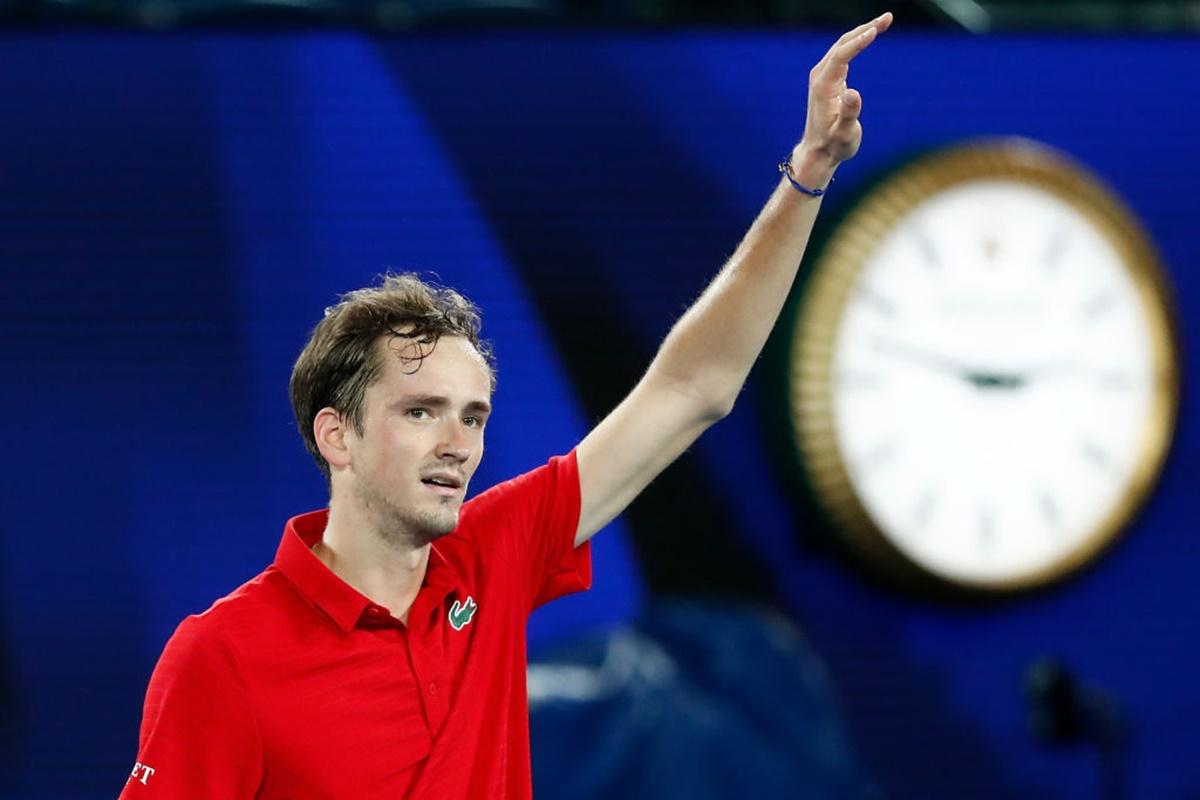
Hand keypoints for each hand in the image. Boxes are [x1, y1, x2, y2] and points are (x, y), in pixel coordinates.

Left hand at [794, 13, 892, 179]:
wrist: (819, 151)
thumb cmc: (833, 145)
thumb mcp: (844, 134)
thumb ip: (849, 114)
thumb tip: (853, 92)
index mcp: (824, 85)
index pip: (842, 55)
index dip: (859, 42)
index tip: (876, 30)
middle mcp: (821, 76)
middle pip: (843, 44)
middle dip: (865, 28)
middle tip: (888, 17)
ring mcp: (823, 76)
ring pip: (843, 45)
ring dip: (863, 31)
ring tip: (885, 21)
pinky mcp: (829, 78)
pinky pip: (843, 53)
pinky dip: (858, 41)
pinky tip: (870, 35)